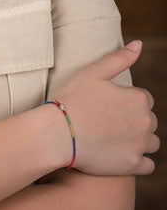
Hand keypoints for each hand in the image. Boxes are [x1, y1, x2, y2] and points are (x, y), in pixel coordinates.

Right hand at [53, 41, 158, 175]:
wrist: (58, 133)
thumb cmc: (72, 98)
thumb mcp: (93, 72)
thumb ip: (119, 58)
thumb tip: (139, 44)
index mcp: (138, 98)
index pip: (143, 98)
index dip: (125, 100)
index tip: (107, 104)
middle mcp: (145, 122)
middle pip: (149, 121)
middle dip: (134, 120)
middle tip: (107, 120)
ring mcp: (140, 145)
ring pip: (151, 142)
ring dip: (139, 140)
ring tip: (113, 137)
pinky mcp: (133, 165)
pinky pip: (147, 165)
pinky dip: (138, 160)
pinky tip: (119, 153)